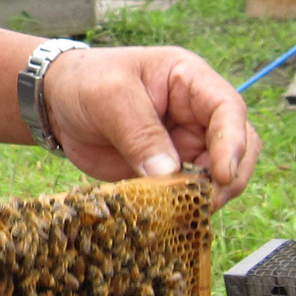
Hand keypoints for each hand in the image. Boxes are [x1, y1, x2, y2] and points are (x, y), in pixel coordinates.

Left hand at [40, 46, 260, 209]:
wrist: (57, 103)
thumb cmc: (86, 82)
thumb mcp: (109, 96)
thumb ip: (139, 132)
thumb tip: (168, 173)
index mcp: (189, 80)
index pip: (228, 109)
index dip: (233, 142)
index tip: (222, 175)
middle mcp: (197, 113)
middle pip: (238, 146)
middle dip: (229, 177)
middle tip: (206, 202)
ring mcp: (185, 143)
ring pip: (219, 175)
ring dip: (208, 195)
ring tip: (183, 209)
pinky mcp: (168, 170)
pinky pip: (188, 191)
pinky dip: (184, 205)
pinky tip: (168, 214)